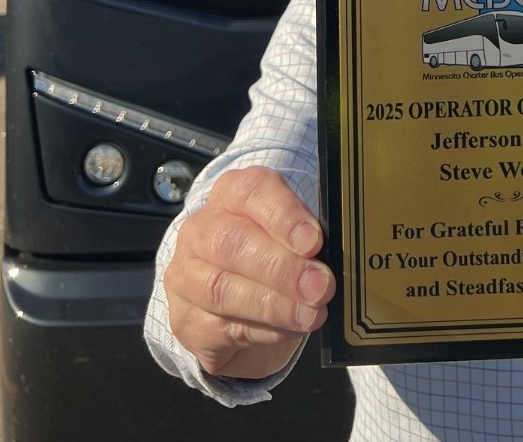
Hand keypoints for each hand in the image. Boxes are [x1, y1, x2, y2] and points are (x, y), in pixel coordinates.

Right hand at [163, 166, 334, 379]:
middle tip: (321, 285)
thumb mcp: (297, 235)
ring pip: (222, 288)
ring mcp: (185, 275)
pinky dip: (263, 331)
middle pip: (233, 242)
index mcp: (232, 194)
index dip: (284, 215)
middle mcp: (201, 229)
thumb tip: (338, 255)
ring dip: (274, 304)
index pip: (252, 191)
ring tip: (312, 314)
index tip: (313, 241)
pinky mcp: (185, 320)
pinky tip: (291, 329)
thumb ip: (311, 237)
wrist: (243, 303)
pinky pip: (221, 327)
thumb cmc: (278, 254)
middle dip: (282, 268)